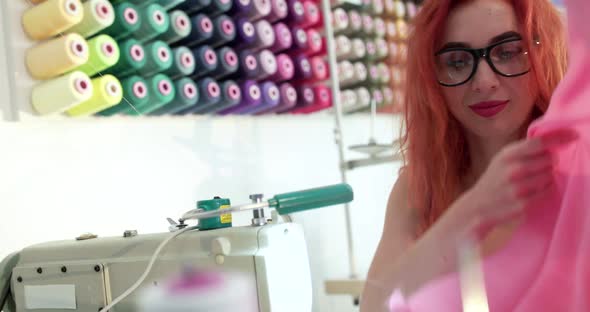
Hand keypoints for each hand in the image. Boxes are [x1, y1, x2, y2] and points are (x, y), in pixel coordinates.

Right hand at [456, 128, 577, 235]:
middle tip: (540, 167)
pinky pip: (548, 191)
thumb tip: (555, 141)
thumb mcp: (502, 159)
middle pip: (550, 159)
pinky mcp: (524, 204)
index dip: (560, 137)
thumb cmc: (494, 180)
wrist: (478, 206)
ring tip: (533, 181)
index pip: (540, 142)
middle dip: (550, 162)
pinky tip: (533, 191)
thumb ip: (524, 150)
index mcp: (507, 155)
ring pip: (551, 175)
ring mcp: (518, 188)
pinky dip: (545, 189)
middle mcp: (513, 170)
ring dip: (548, 177)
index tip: (575, 135)